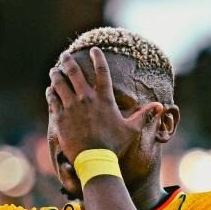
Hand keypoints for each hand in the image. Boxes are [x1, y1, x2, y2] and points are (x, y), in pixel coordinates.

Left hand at [48, 48, 162, 161]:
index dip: (98, 57)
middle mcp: (86, 99)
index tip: (94, 49)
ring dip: (56, 75)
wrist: (94, 160)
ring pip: (60, 84)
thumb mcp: (132, 129)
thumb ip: (144, 115)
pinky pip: (53, 101)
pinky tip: (50, 90)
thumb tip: (161, 106)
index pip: (102, 71)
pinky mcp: (60, 118)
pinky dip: (51, 94)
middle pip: (75, 73)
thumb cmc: (114, 145)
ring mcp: (71, 108)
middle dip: (69, 61)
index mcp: (104, 98)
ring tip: (54, 70)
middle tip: (65, 54)